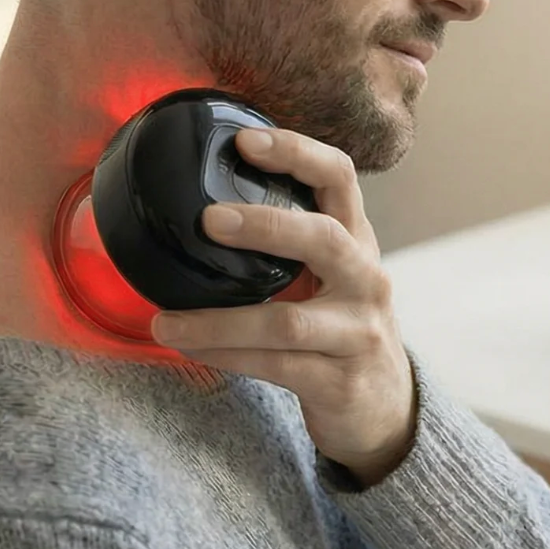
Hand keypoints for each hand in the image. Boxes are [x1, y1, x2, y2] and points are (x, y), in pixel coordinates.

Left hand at [149, 127, 417, 485]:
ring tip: (164, 322)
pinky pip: (275, 366)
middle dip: (266, 226)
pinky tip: (189, 349)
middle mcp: (366, 280)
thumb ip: (287, 242)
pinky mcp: (340, 382)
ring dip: (218, 321)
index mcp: (357, 241)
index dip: (297, 152)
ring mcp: (358, 333)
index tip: (245, 141)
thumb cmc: (339, 328)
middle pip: (324, 240)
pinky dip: (226, 356)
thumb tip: (196, 206)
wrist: (385, 408)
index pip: (339, 178)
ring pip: (287, 321)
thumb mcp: (329, 276)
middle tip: (208, 221)